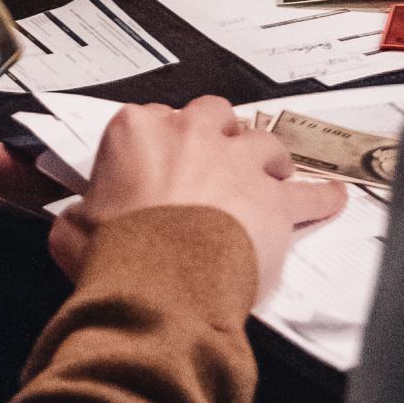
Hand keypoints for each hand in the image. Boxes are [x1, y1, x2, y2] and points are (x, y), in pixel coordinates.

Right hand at [49, 96, 346, 300]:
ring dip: (265, 158)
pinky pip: (308, 194)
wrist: (162, 287)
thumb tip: (75, 222)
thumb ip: (78, 215)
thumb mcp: (71, 232)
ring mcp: (237, 164)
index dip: (160, 143)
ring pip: (263, 141)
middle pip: (212, 115)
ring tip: (268, 173)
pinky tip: (331, 199)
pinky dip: (321, 198)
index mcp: (137, 132)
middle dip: (216, 133)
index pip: (152, 118)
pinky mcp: (273, 202)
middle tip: (214, 158)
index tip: (160, 162)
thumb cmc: (121, 256)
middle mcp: (191, 136)